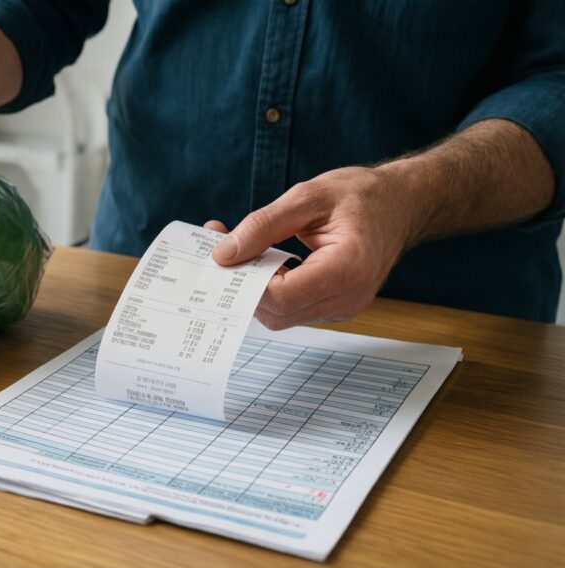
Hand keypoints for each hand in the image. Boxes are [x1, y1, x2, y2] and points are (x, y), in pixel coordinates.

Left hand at [205, 166, 421, 329]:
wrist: (402, 204)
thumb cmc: (364, 196)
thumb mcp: (308, 197)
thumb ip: (263, 225)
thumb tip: (225, 253)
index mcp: (348, 268)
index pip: (282, 296)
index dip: (246, 281)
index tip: (224, 255)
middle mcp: (349, 298)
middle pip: (277, 313)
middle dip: (243, 285)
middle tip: (222, 250)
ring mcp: (344, 308)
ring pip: (281, 315)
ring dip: (255, 287)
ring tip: (243, 250)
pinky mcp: (336, 307)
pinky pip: (293, 308)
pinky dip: (272, 288)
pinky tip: (265, 260)